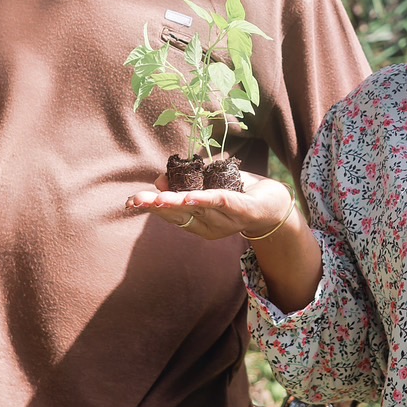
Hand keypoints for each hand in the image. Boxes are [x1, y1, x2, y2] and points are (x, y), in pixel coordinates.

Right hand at [124, 174, 293, 241]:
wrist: (276, 203)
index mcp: (199, 221)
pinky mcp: (243, 209)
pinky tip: (191, 198)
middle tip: (135, 201)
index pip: (171, 215)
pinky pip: (222, 203)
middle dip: (156, 206)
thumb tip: (160, 181)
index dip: (151, 207)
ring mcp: (226, 219)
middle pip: (179, 214)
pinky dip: (205, 200)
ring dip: (176, 202)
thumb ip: (184, 185)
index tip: (130, 202)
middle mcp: (210, 225)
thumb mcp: (207, 186)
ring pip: (197, 209)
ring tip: (158, 198)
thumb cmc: (238, 192)